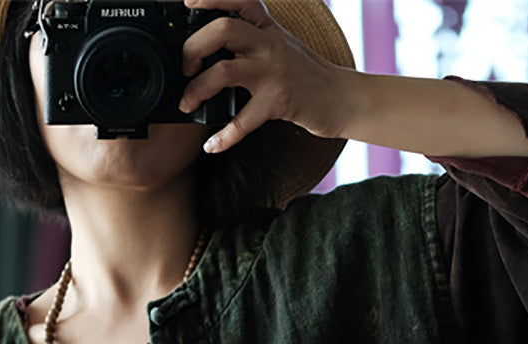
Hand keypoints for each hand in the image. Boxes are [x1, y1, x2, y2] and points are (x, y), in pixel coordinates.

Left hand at [179, 0, 352, 152]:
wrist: (342, 99)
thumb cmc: (308, 76)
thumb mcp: (281, 45)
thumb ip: (253, 40)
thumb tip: (214, 48)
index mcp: (267, 27)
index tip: (187, 3)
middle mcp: (269, 44)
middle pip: (222, 29)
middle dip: (193, 47)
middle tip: (185, 67)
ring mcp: (273, 72)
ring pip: (225, 69)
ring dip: (198, 88)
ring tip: (187, 103)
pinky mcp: (278, 102)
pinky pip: (243, 120)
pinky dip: (223, 136)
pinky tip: (211, 146)